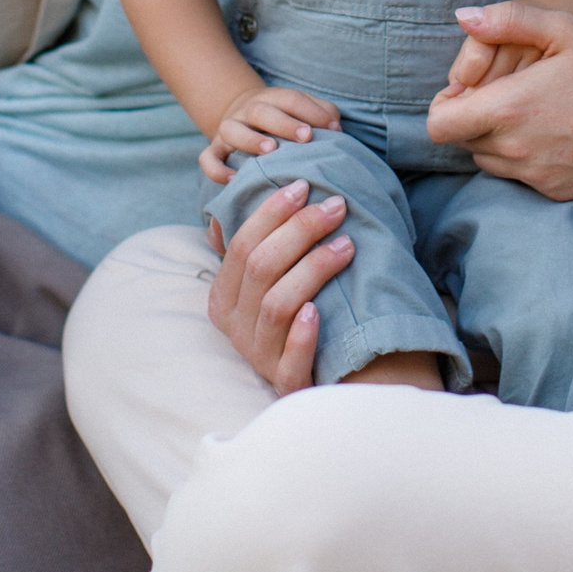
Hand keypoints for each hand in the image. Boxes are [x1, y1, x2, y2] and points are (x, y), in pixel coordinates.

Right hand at [201, 85, 341, 183]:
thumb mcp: (302, 110)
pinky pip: (208, 158)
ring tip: (270, 151)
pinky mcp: (215, 149)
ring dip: (250, 139)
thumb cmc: (285, 120)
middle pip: (262, 111)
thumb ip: (322, 114)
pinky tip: (234, 180)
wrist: (244, 117)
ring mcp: (229, 129)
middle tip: (306, 137)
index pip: (291, 99)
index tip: (332, 128)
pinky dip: (217, 169)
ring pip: (231, 129)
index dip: (311, 111)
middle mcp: (248, 111)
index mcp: (272, 98)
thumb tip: (337, 130)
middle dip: (284, 123)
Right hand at [204, 176, 354, 392]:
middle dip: (299, 230)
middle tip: (336, 207)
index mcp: (225, 299)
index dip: (270, 213)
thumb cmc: (304, 314)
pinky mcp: (288, 384)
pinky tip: (318, 311)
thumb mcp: (276, 282)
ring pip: (277, 305)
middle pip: (260, 268)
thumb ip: (269, 247)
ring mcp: (260, 359)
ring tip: (348, 245)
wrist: (334, 376)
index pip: (240, 246)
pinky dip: (302, 335)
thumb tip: (286, 190)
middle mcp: (236, 330)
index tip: (304, 186)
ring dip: (312, 269)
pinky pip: (290, 361)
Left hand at [426, 1, 572, 201]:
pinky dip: (526, 158)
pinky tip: (555, 133)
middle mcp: (515, 149)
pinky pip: (522, 177)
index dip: (446, 105)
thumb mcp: (564, 28)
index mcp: (508, 109)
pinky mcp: (559, 191)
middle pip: (462, 142)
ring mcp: (537, 175)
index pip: (438, 125)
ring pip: (490, 161)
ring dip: (496, 140)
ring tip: (531, 112)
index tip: (469, 89)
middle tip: (506, 95)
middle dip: (472, 119)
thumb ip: (506, 20)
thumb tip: (463, 16)